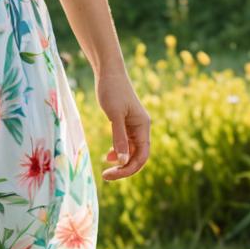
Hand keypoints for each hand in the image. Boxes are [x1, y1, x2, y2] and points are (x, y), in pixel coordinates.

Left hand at [95, 66, 150, 180]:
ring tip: (106, 169)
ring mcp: (133, 126)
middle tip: (106, 176)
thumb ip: (119, 137)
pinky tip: (108, 156)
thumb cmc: (112, 90)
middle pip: (137, 156)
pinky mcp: (125, 123)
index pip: (142, 156)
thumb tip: (122, 161)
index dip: (129, 169)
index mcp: (143, 126)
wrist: (108, 72)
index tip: (111, 174)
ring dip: (121, 162)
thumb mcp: (114, 115)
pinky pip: (125, 143)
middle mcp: (141, 128)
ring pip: (131, 151)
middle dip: (124, 168)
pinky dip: (118, 151)